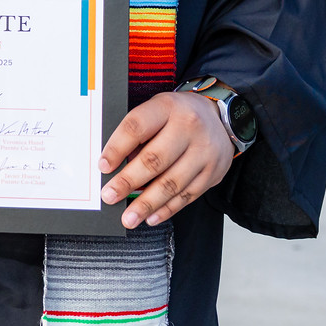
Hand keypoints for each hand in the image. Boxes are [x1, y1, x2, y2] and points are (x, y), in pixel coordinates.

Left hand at [97, 91, 233, 229]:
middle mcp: (189, 128)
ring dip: (147, 204)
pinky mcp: (213, 173)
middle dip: (128, 181)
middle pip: (155, 159)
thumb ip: (139, 134)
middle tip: (110, 196)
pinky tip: (151, 216)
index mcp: (168, 107)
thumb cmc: (179, 116)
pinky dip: (167, 209)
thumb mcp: (158, 110)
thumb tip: (114, 166)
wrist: (222, 119)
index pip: (138, 127)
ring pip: (172, 183)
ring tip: (129, 217)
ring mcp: (204, 152)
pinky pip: (187, 196)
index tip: (103, 166)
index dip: (117, 148)